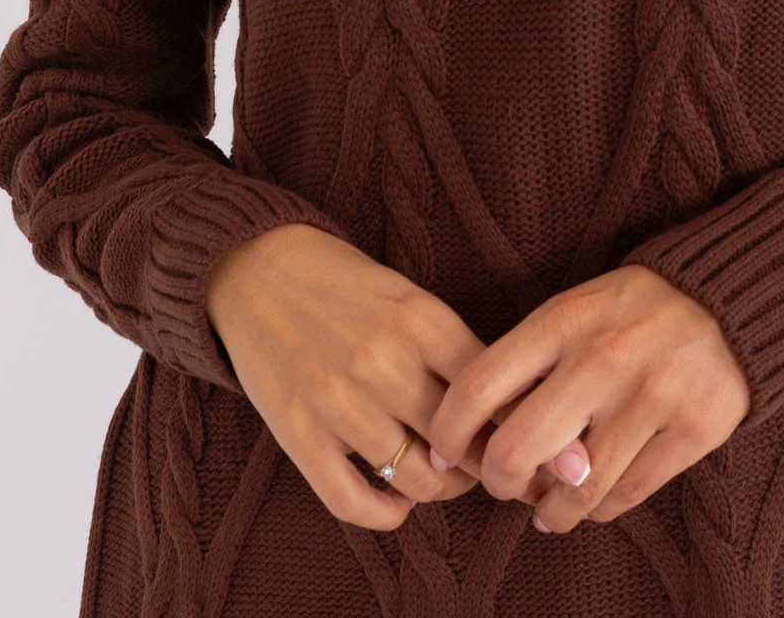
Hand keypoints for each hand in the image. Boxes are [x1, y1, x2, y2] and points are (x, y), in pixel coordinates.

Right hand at [203, 223, 590, 528]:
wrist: (257, 269)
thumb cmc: (345, 285)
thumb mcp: (408, 296)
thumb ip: (451, 347)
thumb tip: (510, 405)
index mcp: (421, 319)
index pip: (492, 394)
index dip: (516, 426)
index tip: (526, 440)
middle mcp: (383, 361)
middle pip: (463, 444)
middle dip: (487, 466)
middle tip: (494, 469)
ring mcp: (338, 402)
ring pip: (418, 480)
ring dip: (441, 491)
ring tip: (445, 480)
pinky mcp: (299, 434)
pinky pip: (353, 502)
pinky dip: (385, 515)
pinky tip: (397, 503)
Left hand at [424, 263, 751, 532]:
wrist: (727, 300)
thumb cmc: (631, 312)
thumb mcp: (573, 311)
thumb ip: (529, 365)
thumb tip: (481, 439)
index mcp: (563, 320)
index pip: (479, 385)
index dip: (447, 432)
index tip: (443, 455)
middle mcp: (603, 358)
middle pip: (517, 451)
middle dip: (499, 483)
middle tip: (505, 484)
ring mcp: (652, 396)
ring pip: (574, 490)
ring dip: (551, 511)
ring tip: (547, 507)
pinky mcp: (694, 430)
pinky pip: (625, 497)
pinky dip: (598, 510)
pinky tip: (591, 499)